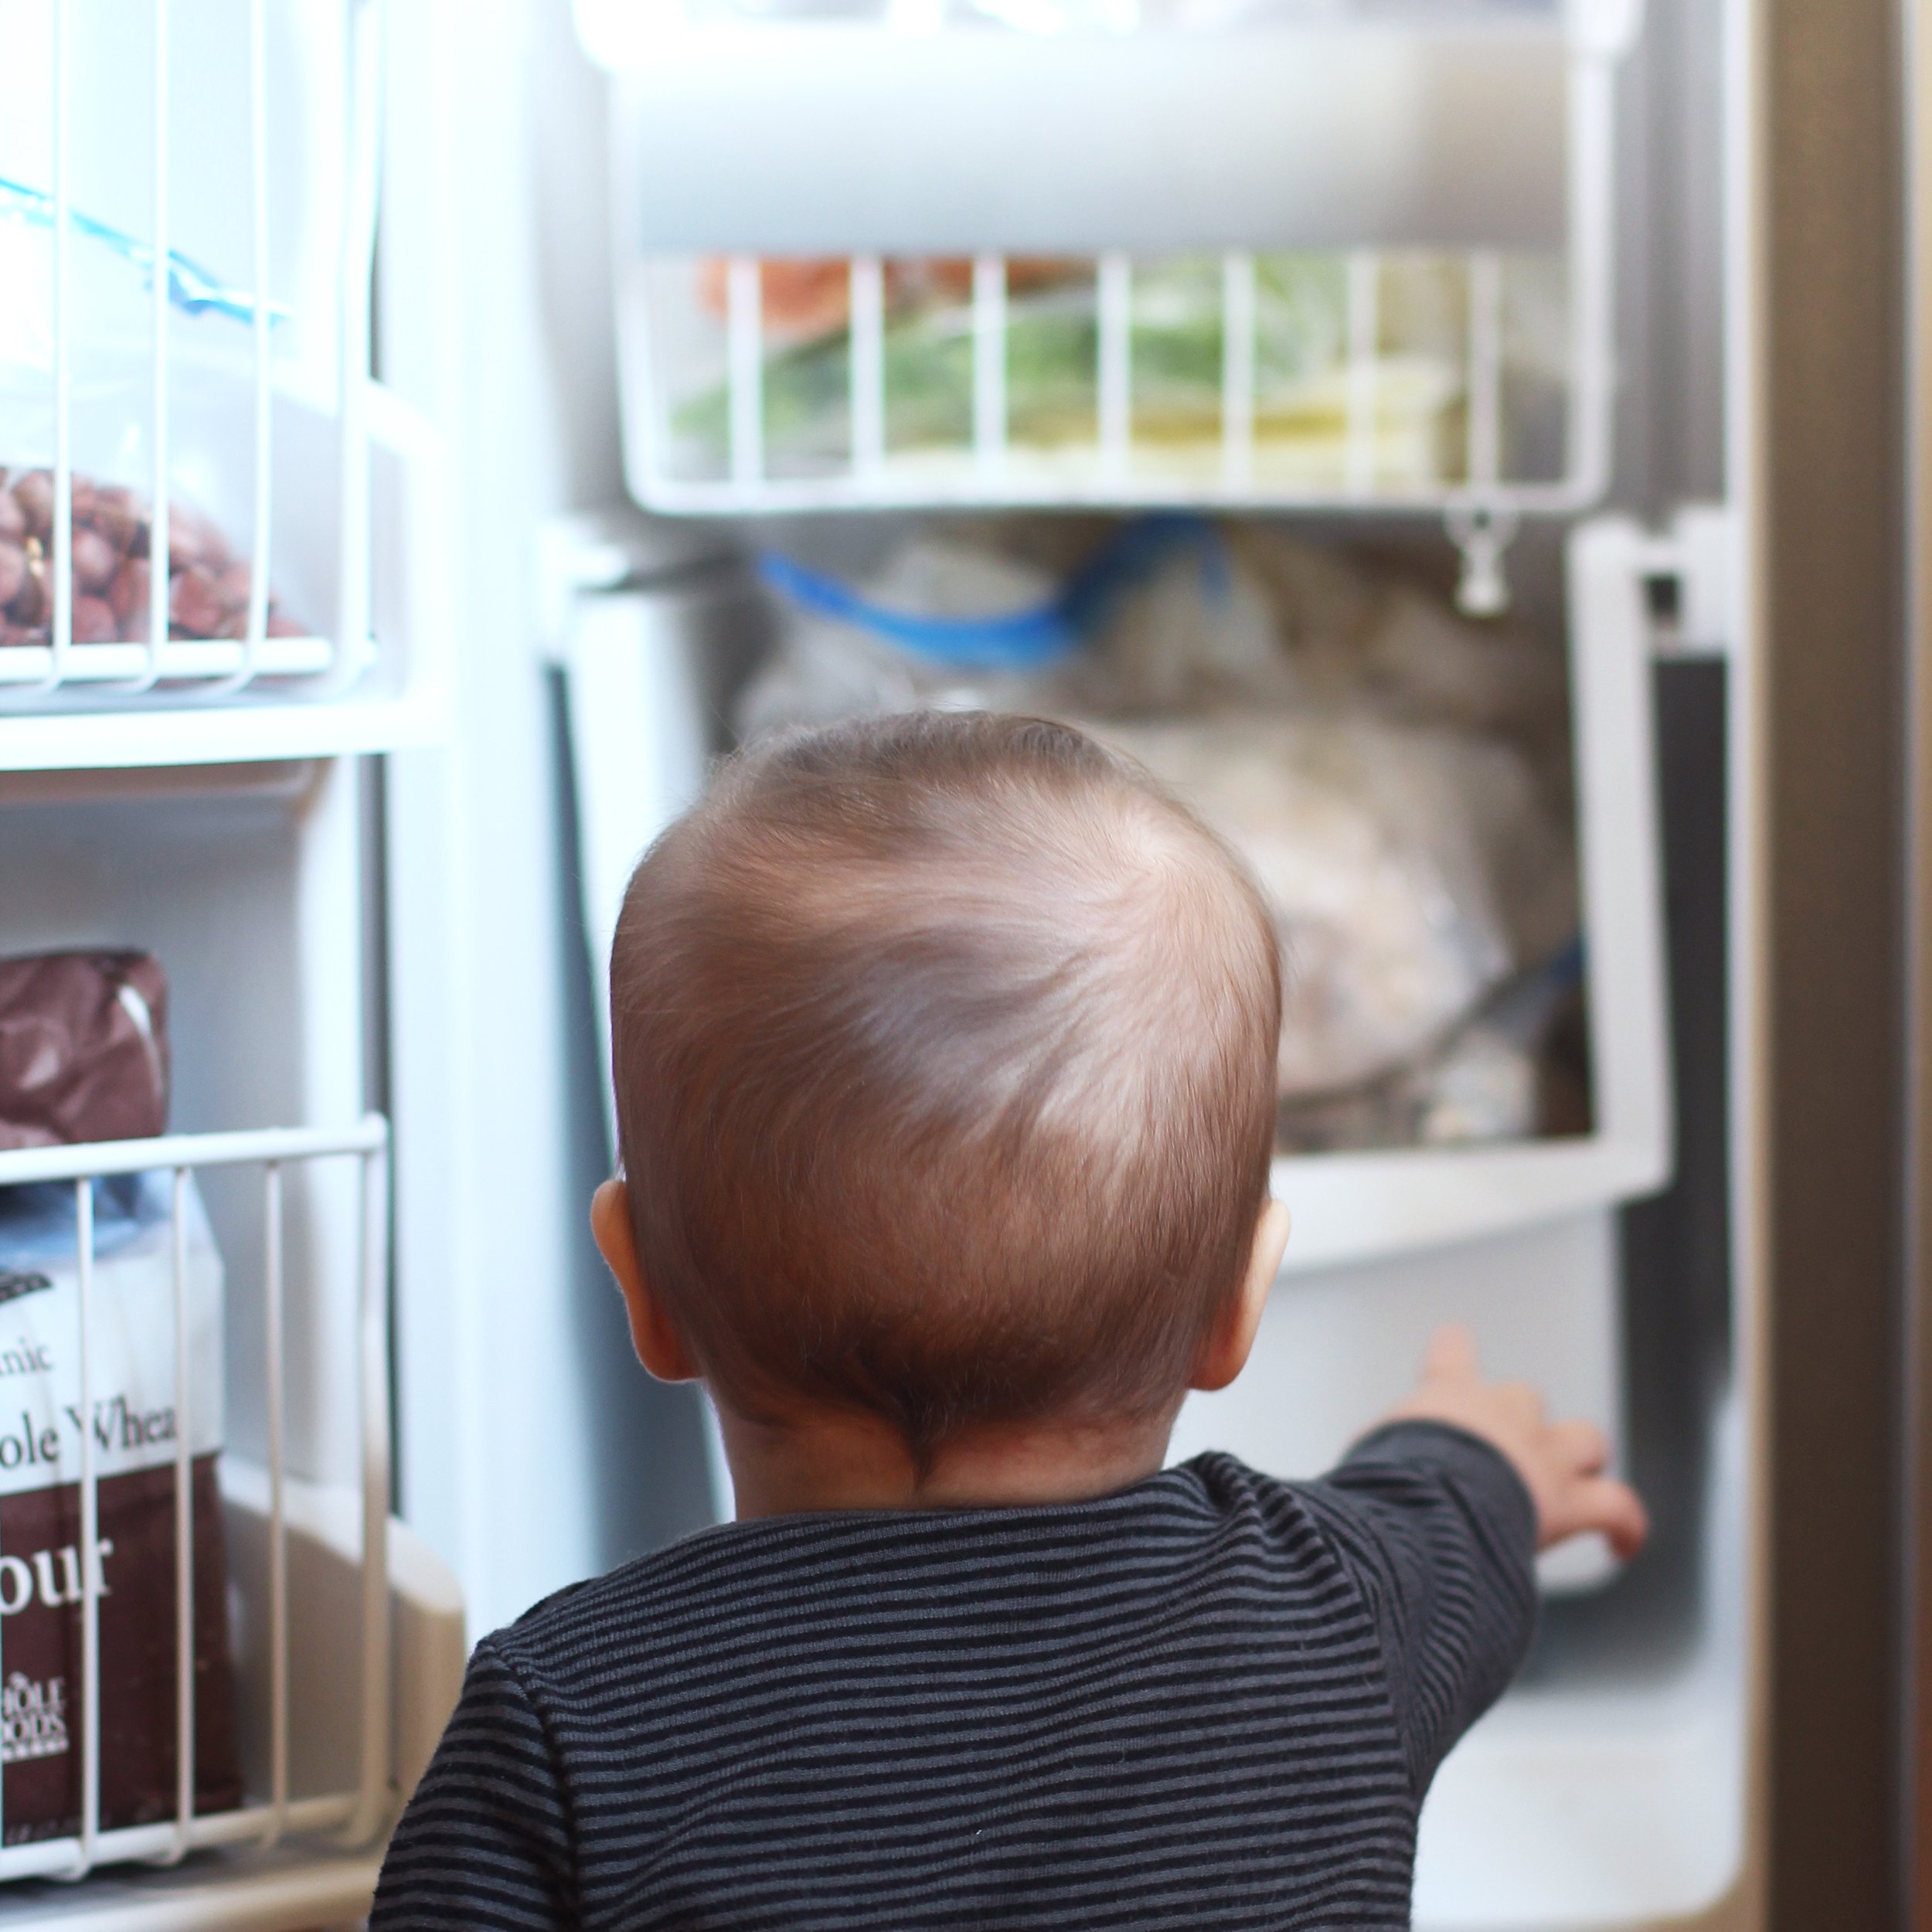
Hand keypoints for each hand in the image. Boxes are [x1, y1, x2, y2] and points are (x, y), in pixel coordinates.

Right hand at [1379, 1326, 1648, 1559]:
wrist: (1430, 1505)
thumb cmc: (1387, 1480)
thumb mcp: (1366, 1454)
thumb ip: (1378, 1451)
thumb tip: (1363, 1471)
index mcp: (1446, 1397)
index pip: (1450, 1352)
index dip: (1453, 1350)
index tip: (1455, 1342)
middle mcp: (1501, 1412)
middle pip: (1524, 1397)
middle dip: (1521, 1423)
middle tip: (1505, 1458)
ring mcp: (1542, 1454)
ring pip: (1584, 1440)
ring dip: (1581, 1459)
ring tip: (1579, 1481)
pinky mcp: (1572, 1499)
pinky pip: (1618, 1507)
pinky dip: (1624, 1526)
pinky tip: (1622, 1545)